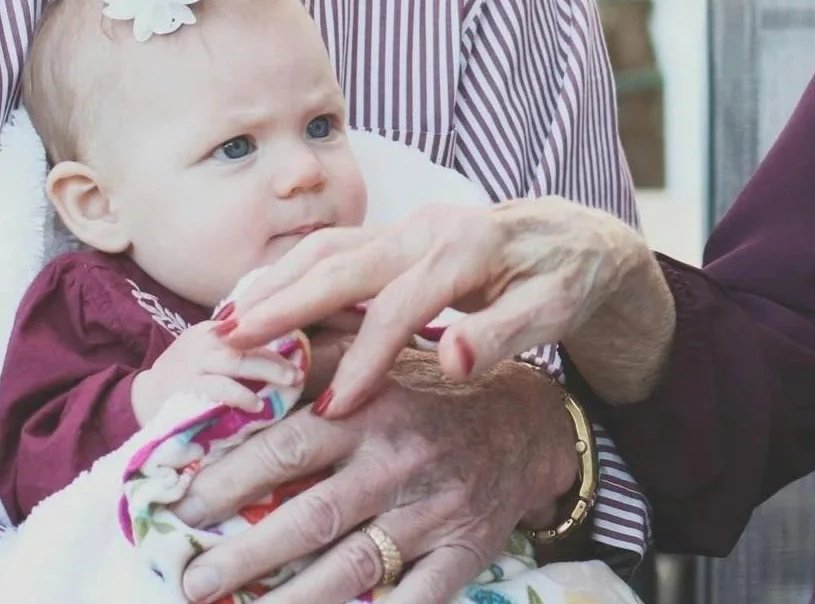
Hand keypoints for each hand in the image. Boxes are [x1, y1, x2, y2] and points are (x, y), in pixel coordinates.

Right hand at [130, 319, 301, 425]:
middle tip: (300, 371)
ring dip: (267, 372)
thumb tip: (289, 350)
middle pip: (248, 341)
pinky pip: (218, 389)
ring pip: (237, 361)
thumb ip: (241, 348)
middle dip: (278, 356)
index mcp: (213, 329)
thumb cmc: (185, 377)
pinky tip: (257, 405)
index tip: (303, 345)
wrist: (138, 400)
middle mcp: (204, 340)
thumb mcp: (210, 352)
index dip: (280, 332)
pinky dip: (240, 395)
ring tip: (289, 383)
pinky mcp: (184, 388)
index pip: (252, 324)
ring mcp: (193, 363)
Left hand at [175, 353, 574, 603]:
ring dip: (287, 601)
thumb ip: (321, 352)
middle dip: (245, 554)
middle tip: (191, 581)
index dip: (232, 476)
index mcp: (376, 407)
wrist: (529, 425)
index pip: (292, 444)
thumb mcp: (385, 355)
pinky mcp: (462, 554)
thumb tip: (243, 341)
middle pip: (313, 515)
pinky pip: (412, 601)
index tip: (181, 504)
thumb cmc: (435, 392)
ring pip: (351, 567)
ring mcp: (433, 512)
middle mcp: (401, 460)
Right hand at [221, 198, 675, 413]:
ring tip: (225, 322)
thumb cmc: (568, 279)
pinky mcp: (401, 235)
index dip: (365, 358)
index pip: (403, 306)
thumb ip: (504, 333)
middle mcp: (431, 227)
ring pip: (332, 248)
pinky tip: (260, 301)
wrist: (580, 238)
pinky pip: (338, 250)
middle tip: (227, 343)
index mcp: (469, 246)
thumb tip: (453, 361)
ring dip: (278, 282)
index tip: (332, 410)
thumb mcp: (555, 310)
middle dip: (286, 304)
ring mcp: (412, 226)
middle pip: (346, 263)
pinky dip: (294, 273)